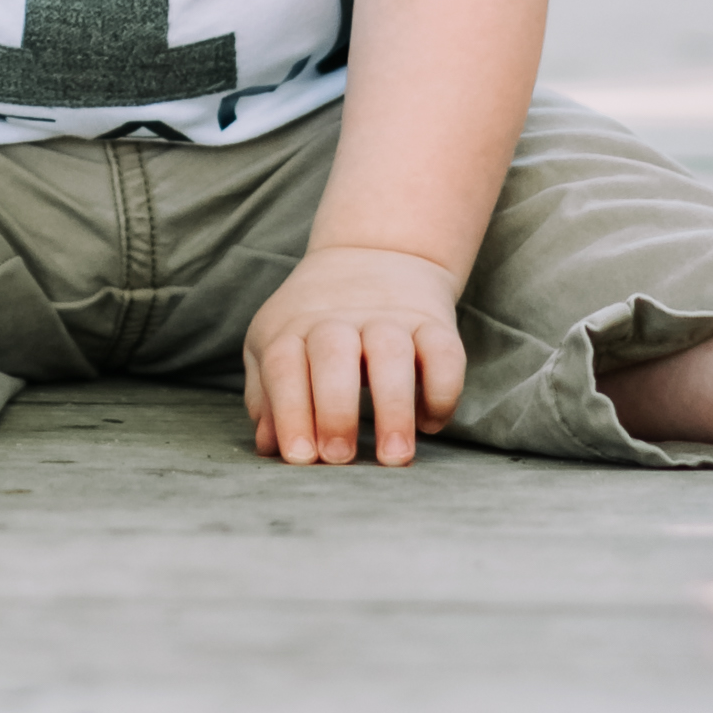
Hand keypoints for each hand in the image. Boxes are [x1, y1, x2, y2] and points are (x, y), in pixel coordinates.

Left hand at [242, 245, 465, 467]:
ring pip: (392, 355)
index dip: (289, 411)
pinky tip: (429, 423)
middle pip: (334, 357)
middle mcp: (340, 319)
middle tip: (340, 458)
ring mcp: (390, 319)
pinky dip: (442, 392)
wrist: (376, 253)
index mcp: (293, 326)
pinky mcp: (434, 323)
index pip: (284, 365)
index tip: (300, 457)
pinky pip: (445, 354)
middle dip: (336, 412)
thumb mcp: (277, 345)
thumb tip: (267, 446)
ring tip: (394, 456)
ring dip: (393, 409)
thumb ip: (267, 395)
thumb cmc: (314, 324)